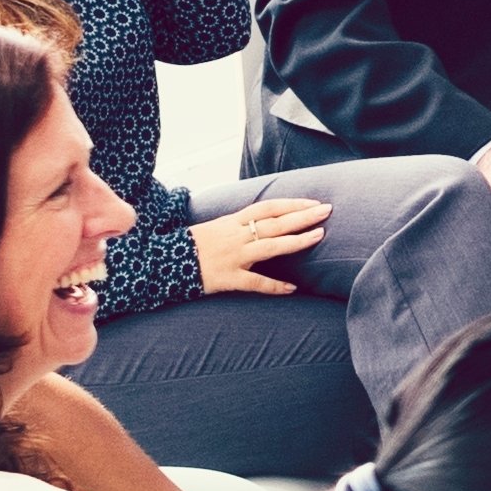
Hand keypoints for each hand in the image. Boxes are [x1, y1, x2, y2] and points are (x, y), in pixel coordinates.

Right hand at [185, 193, 329, 298]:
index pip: (268, 207)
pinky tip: (292, 289)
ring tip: (319, 235)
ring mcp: (233, 257)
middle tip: (326, 210)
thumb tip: (265, 221)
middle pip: (275, 223)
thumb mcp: (216, 228)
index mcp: (233, 221)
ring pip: (270, 246)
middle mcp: (236, 236)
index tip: (313, 202)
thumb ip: (240, 225)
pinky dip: (275, 286)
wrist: (163, 262)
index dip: (292, 203)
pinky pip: (256, 282)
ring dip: (296, 241)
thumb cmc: (193, 246)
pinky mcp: (229, 278)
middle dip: (303, 216)